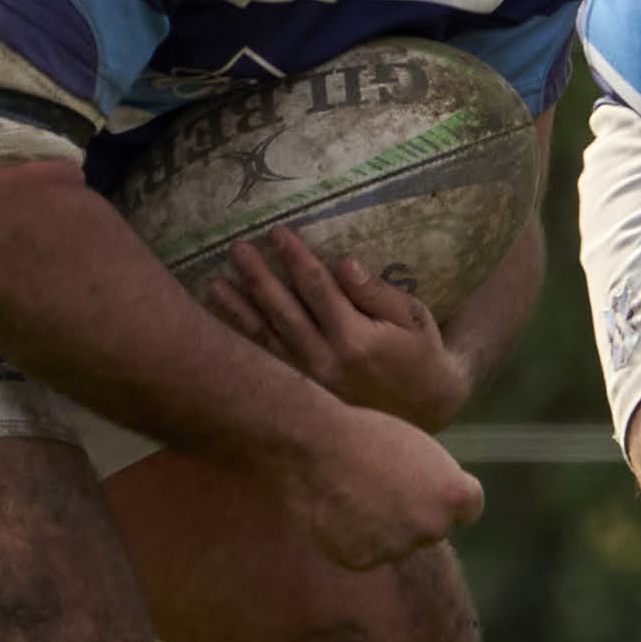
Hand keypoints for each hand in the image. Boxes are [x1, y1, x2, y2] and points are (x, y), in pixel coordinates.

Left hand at [200, 227, 474, 427]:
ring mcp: (311, 382)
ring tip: (215, 284)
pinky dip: (245, 341)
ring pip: (268, 340)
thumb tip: (344, 263)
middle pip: (285, 312)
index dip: (296, 258)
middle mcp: (327, 362)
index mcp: (356, 340)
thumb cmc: (420, 353)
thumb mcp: (411, 317)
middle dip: (260, 278)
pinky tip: (226, 323)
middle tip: (238, 248)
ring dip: (241, 311)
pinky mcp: (303, 392)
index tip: (277, 232)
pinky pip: (267, 363)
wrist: (424, 409)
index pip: (318, 289)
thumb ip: (376, 292)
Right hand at [275, 396, 481, 571]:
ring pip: (396, 543)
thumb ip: (435, 482)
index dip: (446, 497)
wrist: (317, 442)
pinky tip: (337, 512)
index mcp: (454, 495)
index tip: (426, 487)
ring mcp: (398, 548)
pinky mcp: (363, 560)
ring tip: (353, 495)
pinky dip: (353, 539)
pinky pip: (364, 553)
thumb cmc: (367, 433)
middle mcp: (433, 527)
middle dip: (413, 514)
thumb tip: (432, 505)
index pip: (468, 510)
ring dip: (382, 529)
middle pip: (431, 528)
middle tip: (379, 487)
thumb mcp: (420, 449)